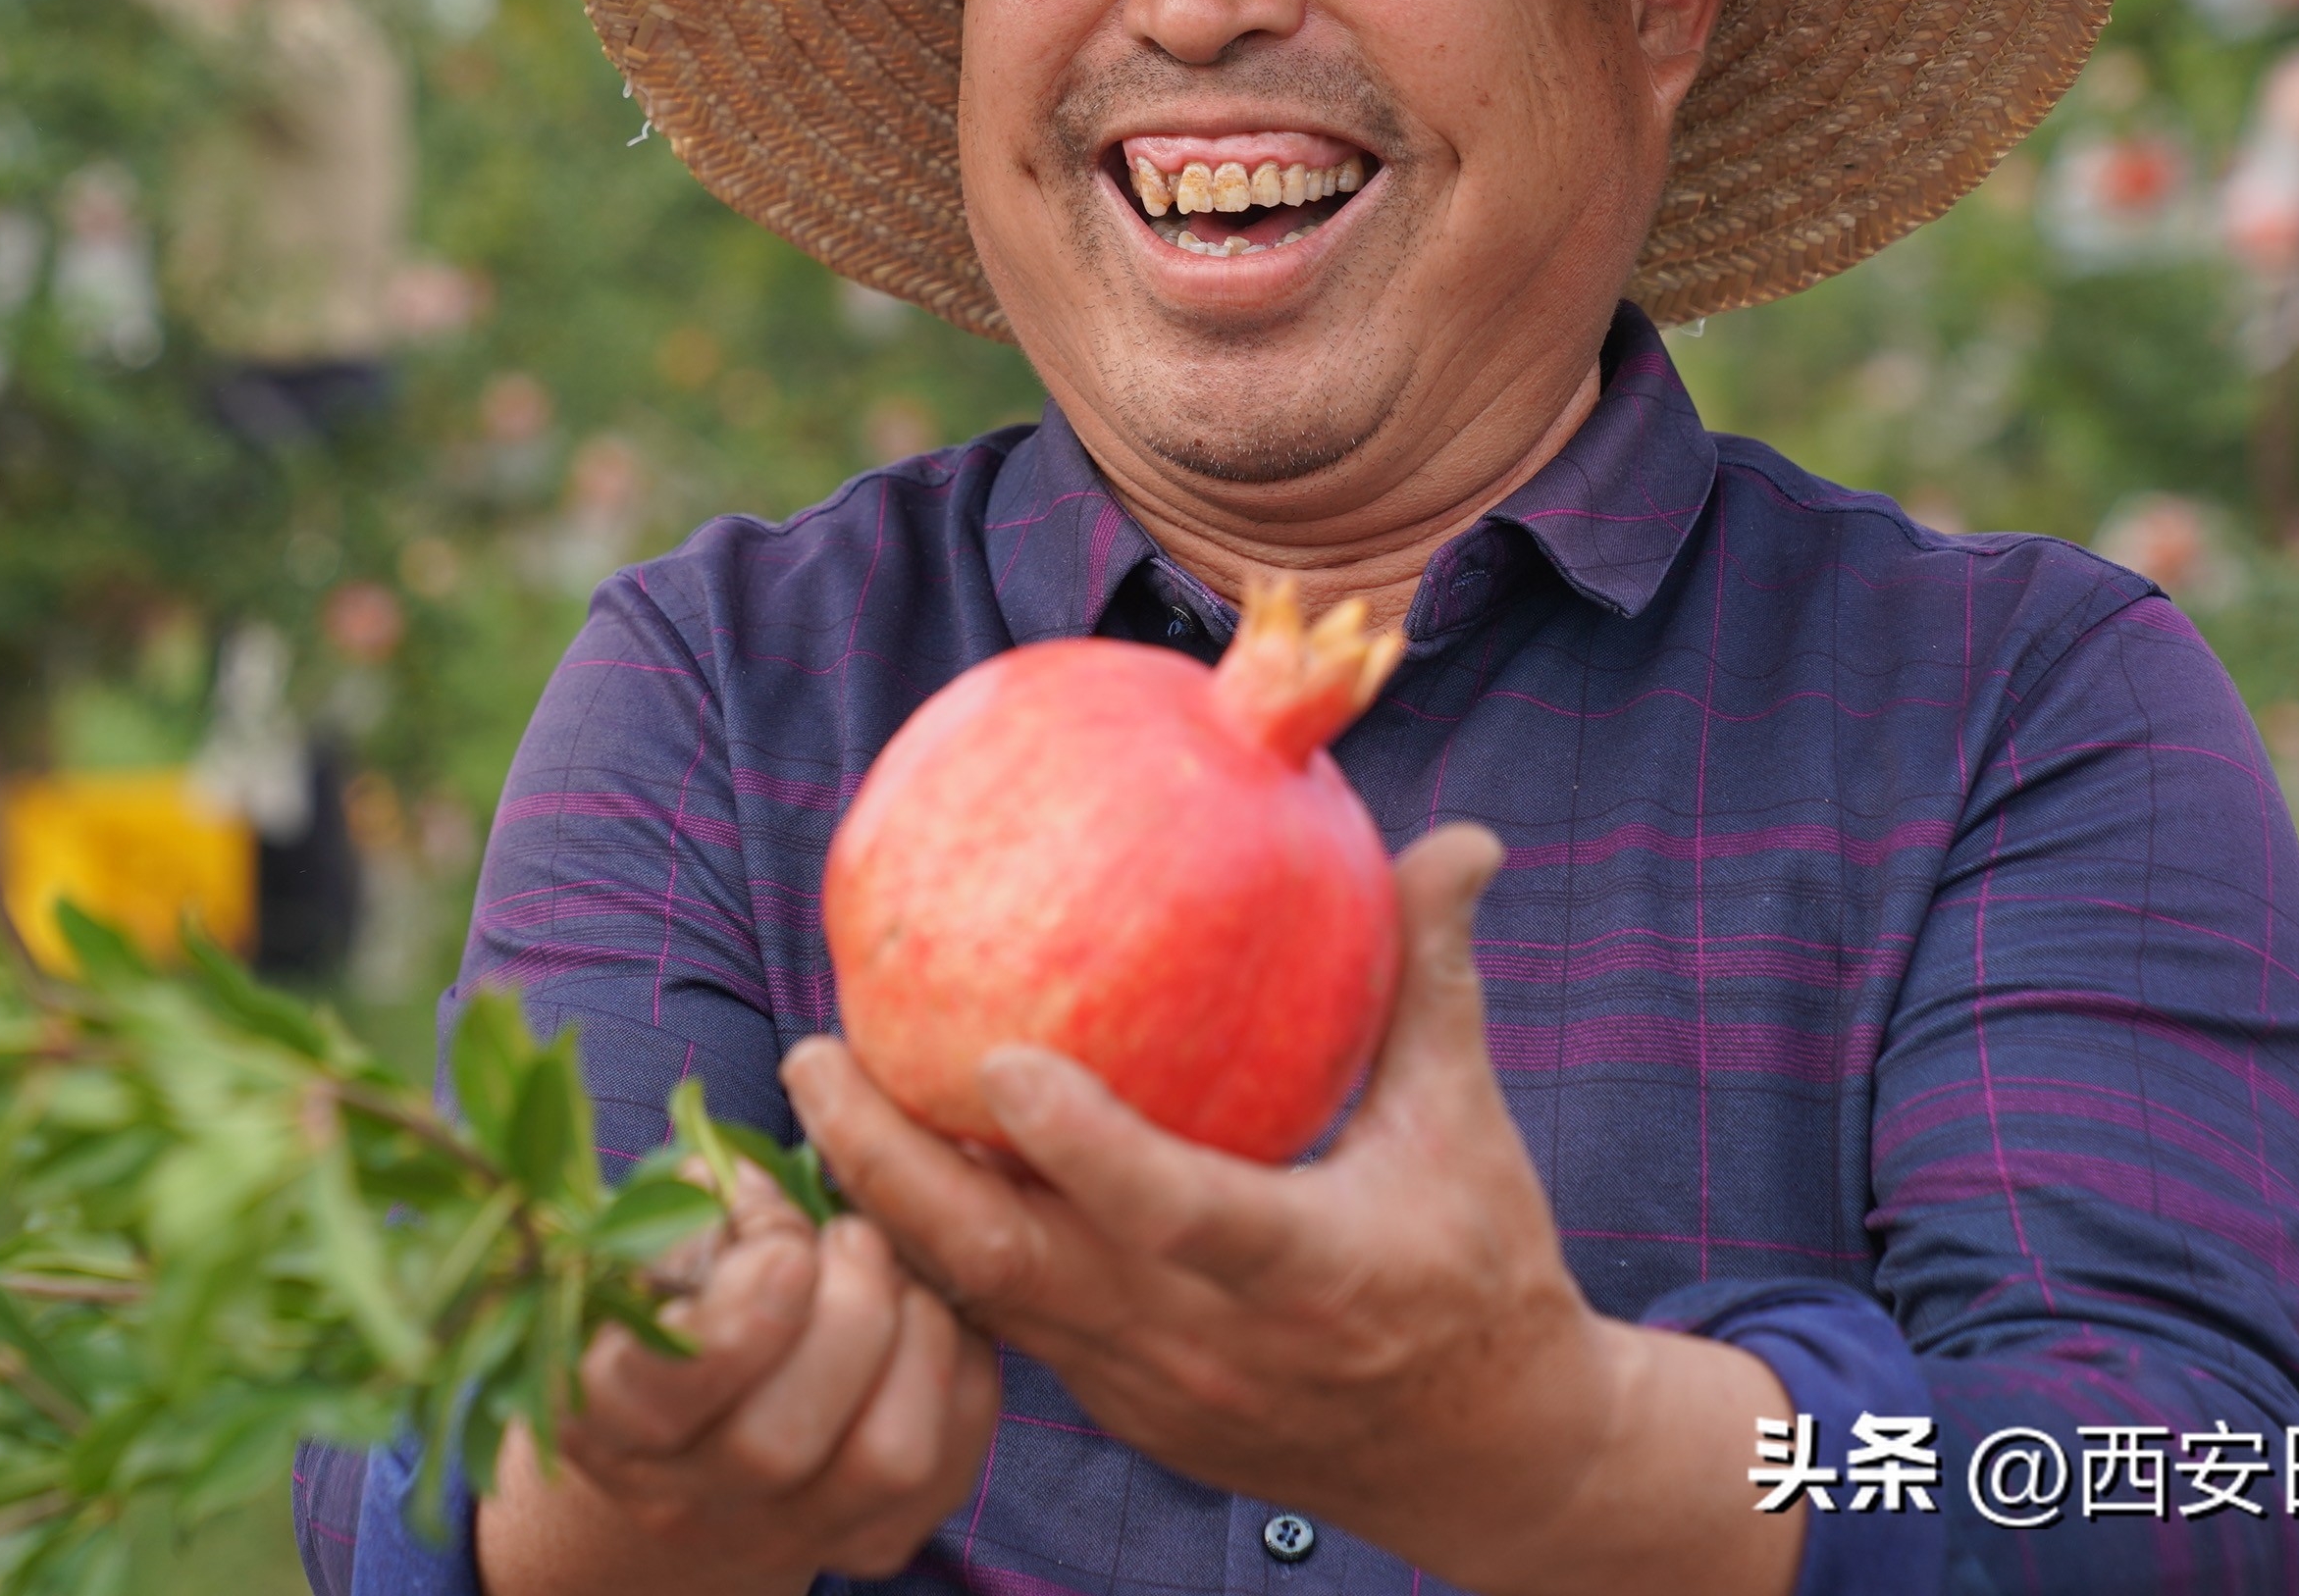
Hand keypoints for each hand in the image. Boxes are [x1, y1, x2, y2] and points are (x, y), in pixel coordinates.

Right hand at [474, 1151, 997, 1595]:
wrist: (692, 1449)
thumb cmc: (667, 1310)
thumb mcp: (643, 1252)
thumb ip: (686, 1214)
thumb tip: (751, 1185)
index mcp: (606, 1415)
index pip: (663, 1392)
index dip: (741, 1314)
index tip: (787, 1244)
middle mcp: (687, 1498)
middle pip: (780, 1443)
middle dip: (846, 1313)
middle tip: (853, 1234)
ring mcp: (789, 1533)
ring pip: (886, 1460)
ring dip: (915, 1337)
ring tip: (895, 1273)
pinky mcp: (876, 1541)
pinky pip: (952, 1459)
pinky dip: (958, 1367)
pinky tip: (924, 1317)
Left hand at [783, 823, 1796, 1595]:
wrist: (1481, 1460)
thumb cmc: (1479, 1268)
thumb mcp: (1464, 1124)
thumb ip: (1432, 978)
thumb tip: (1460, 838)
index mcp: (1307, 1268)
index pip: (1176, 1212)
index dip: (1086, 1146)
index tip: (999, 1061)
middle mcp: (1209, 1339)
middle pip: (1015, 1261)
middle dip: (895, 1164)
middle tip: (817, 1052)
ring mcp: (1151, 1386)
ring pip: (981, 1298)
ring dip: (887, 1201)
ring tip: (819, 1089)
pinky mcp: (1119, 1406)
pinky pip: (1000, 1326)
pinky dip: (932, 1249)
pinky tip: (881, 1160)